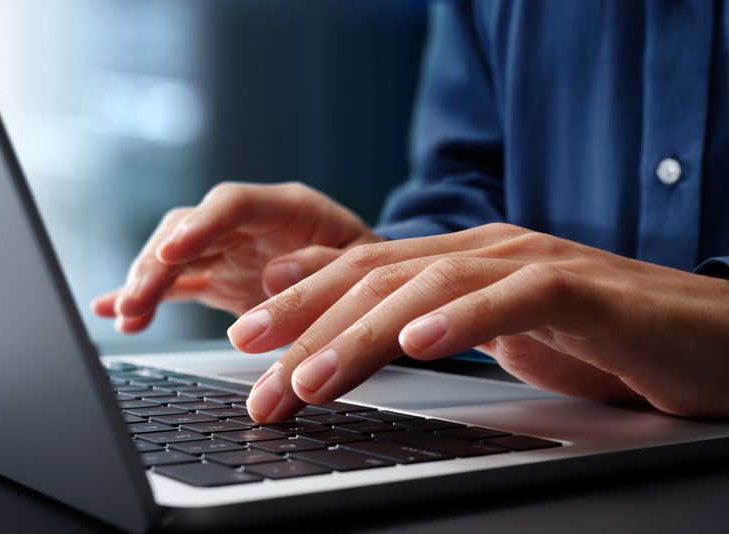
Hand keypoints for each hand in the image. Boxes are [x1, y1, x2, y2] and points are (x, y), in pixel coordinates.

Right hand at [91, 182, 380, 331]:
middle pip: (191, 228)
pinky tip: (114, 310)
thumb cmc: (367, 268)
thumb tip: (274, 273)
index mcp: (288, 208)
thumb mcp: (363, 265)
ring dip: (146, 282)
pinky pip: (178, 283)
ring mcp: (232, 249)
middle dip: (157, 262)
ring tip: (126, 317)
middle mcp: (252, 224)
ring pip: (176, 254)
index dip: (199, 226)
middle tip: (136, 303)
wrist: (364, 282)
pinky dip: (150, 296)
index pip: (234, 204)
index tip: (168, 253)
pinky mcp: (221, 277)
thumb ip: (325, 265)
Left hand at [231, 223, 728, 421]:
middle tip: (254, 369)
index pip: (363, 274)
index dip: (300, 302)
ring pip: (430, 287)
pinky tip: (417, 344)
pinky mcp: (583, 289)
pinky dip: (462, 319)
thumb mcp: (490, 331)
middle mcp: (486, 251)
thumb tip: (357, 328)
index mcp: (459, 260)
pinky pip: (514, 296)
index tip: (246, 338)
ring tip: (308, 379)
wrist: (699, 337)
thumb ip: (427, 318)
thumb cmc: (594, 338)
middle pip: (379, 280)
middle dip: (308, 326)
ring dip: (361, 335)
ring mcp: (534, 263)